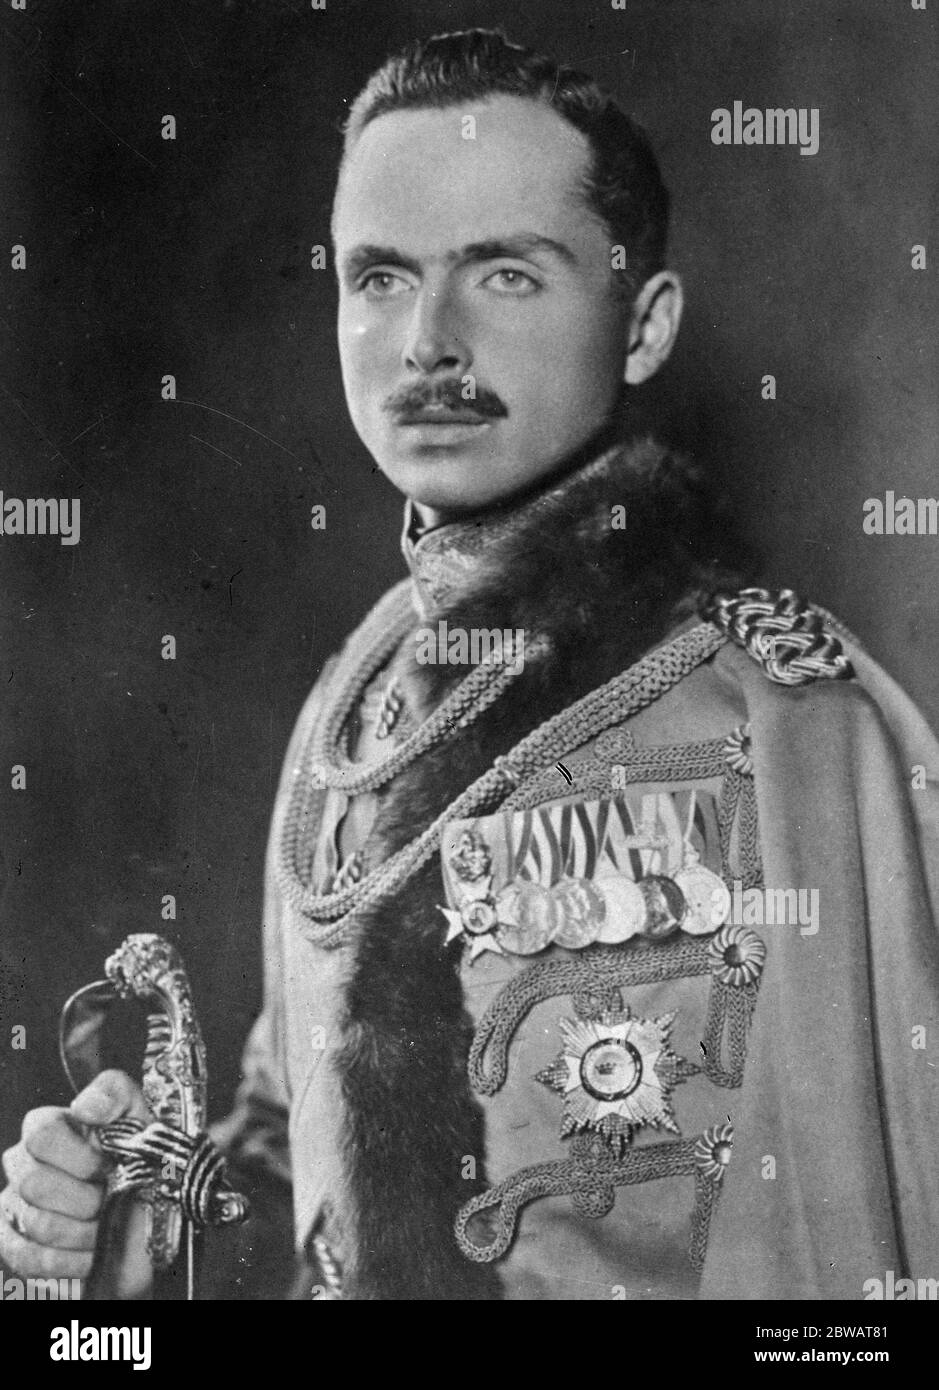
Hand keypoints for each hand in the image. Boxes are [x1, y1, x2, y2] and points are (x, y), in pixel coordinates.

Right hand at [0, 1069, 151, 1294]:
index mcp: (50, 1127)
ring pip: (35, 1223)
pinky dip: (65, 1262)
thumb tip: (86, 1106)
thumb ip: (115, 1094)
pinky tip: (90, 1255)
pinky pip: (25, 1258)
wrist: (150, 1215)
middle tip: (110, 1200)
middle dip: (85, 1199)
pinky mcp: (16, 1244)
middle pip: (34, 1183)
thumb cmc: (140, 1160)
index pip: (40, 1133)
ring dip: (82, 1232)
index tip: (109, 1167)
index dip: (79, 1156)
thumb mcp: (140, 1117)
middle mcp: (24, 1164)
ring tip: (104, 1228)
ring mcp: (14, 1205)